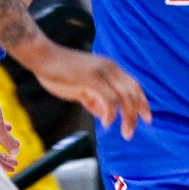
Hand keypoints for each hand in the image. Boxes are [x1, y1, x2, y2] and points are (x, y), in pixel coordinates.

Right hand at [21, 41, 150, 138]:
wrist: (42, 57)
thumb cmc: (57, 71)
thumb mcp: (79, 89)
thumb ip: (92, 100)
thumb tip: (104, 114)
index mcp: (109, 68)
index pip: (134, 85)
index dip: (142, 102)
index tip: (146, 119)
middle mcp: (110, 68)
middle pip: (133, 92)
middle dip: (137, 114)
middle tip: (131, 132)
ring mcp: (102, 72)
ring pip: (125, 97)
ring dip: (127, 117)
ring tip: (124, 133)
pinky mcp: (92, 78)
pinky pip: (110, 99)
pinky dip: (111, 114)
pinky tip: (107, 123)